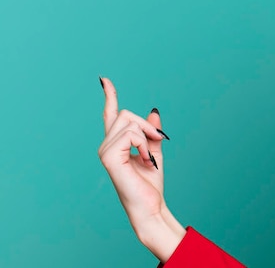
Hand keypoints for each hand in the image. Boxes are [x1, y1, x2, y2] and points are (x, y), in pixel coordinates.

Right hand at [98, 78, 184, 261]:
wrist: (150, 206)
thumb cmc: (150, 184)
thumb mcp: (154, 151)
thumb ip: (152, 132)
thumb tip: (153, 111)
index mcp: (116, 143)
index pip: (110, 115)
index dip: (109, 96)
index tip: (105, 80)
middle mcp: (106, 145)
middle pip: (126, 113)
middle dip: (146, 125)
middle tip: (158, 141)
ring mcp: (105, 151)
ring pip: (129, 122)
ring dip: (147, 137)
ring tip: (149, 157)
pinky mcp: (109, 157)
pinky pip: (131, 135)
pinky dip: (143, 144)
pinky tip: (145, 160)